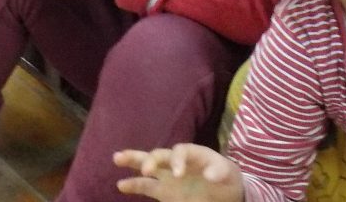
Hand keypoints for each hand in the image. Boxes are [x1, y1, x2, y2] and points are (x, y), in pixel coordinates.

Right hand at [115, 144, 244, 201]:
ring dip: (133, 161)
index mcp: (194, 154)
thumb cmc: (227, 179)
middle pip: (160, 154)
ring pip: (148, 165)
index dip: (177, 161)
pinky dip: (134, 184)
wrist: (225, 193)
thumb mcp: (228, 174)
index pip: (181, 151)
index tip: (178, 175)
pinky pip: (146, 186)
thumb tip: (210, 176)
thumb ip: (219, 172)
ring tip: (117, 158)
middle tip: (147, 169)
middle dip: (151, 159)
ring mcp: (169, 176)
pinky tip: (121, 184)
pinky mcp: (164, 191)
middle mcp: (178, 162)